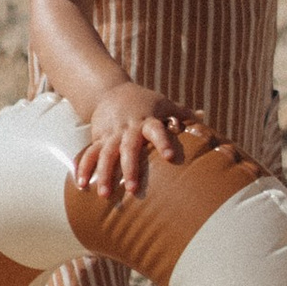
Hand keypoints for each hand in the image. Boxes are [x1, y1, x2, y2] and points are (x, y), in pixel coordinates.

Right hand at [73, 88, 191, 199]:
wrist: (110, 90)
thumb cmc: (144, 101)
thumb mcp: (163, 103)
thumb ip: (182, 113)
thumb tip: (204, 117)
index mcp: (147, 120)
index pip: (157, 130)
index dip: (163, 142)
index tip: (170, 157)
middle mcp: (128, 128)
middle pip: (129, 147)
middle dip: (130, 168)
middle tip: (134, 189)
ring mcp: (111, 134)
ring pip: (106, 154)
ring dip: (104, 174)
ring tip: (105, 194)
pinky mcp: (97, 138)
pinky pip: (89, 153)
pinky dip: (84, 168)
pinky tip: (82, 185)